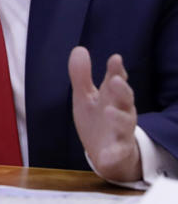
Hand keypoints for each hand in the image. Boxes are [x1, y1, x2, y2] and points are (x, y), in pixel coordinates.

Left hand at [68, 46, 140, 182]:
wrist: (107, 155)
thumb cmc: (97, 121)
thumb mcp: (85, 97)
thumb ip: (81, 75)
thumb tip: (79, 49)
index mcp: (111, 97)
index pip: (116, 81)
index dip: (116, 70)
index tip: (115, 59)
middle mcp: (120, 112)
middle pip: (124, 99)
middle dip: (122, 90)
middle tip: (116, 80)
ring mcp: (121, 132)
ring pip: (124, 124)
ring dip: (118, 117)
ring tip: (109, 111)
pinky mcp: (118, 152)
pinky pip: (118, 153)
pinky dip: (114, 154)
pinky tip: (107, 154)